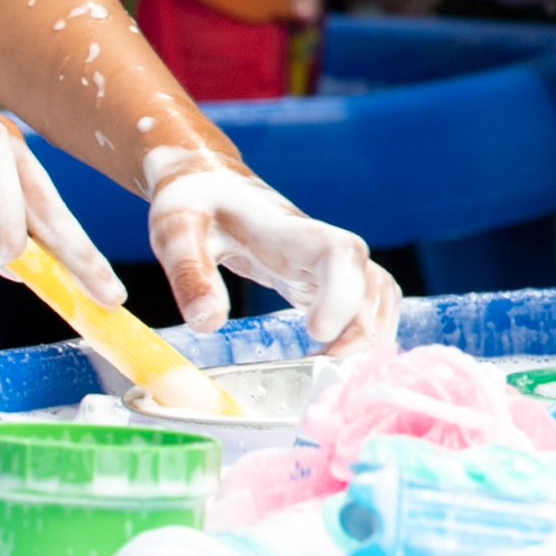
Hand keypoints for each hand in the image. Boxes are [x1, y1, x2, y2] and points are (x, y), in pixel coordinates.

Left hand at [140, 151, 401, 347]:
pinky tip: (329, 361)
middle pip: (372, 285)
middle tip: (321, 373)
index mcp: (290, 232)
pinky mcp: (323, 281)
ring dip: (369, 337)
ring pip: (378, 297)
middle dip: (362, 333)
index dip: (343, 295)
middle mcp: (322, 248)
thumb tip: (208, 324)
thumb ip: (191, 274)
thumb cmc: (195, 200)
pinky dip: (362, 336)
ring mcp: (327, 265)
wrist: (209, 182)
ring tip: (327, 373)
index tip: (317, 333)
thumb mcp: (177, 231)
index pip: (341, 255)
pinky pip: (364, 305)